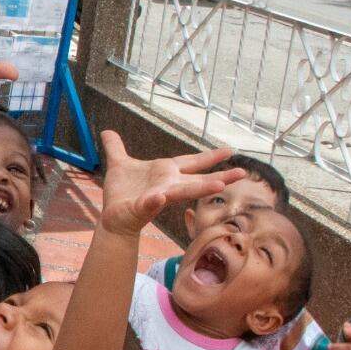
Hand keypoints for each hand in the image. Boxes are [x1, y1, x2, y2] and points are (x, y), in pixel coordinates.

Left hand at [97, 132, 240, 238]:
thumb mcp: (118, 164)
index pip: (192, 162)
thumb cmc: (121, 193)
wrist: (112, 217)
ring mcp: (157, 197)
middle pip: (198, 179)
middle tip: (243, 173)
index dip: (210, 157)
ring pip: (182, 192)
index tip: (231, 151)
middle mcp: (167, 185)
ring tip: (219, 186)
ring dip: (201, 189)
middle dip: (220, 177)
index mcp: (165, 172)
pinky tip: (158, 197)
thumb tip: (107, 132)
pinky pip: (149, 203)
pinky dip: (153, 200)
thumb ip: (116, 148)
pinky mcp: (142, 208)